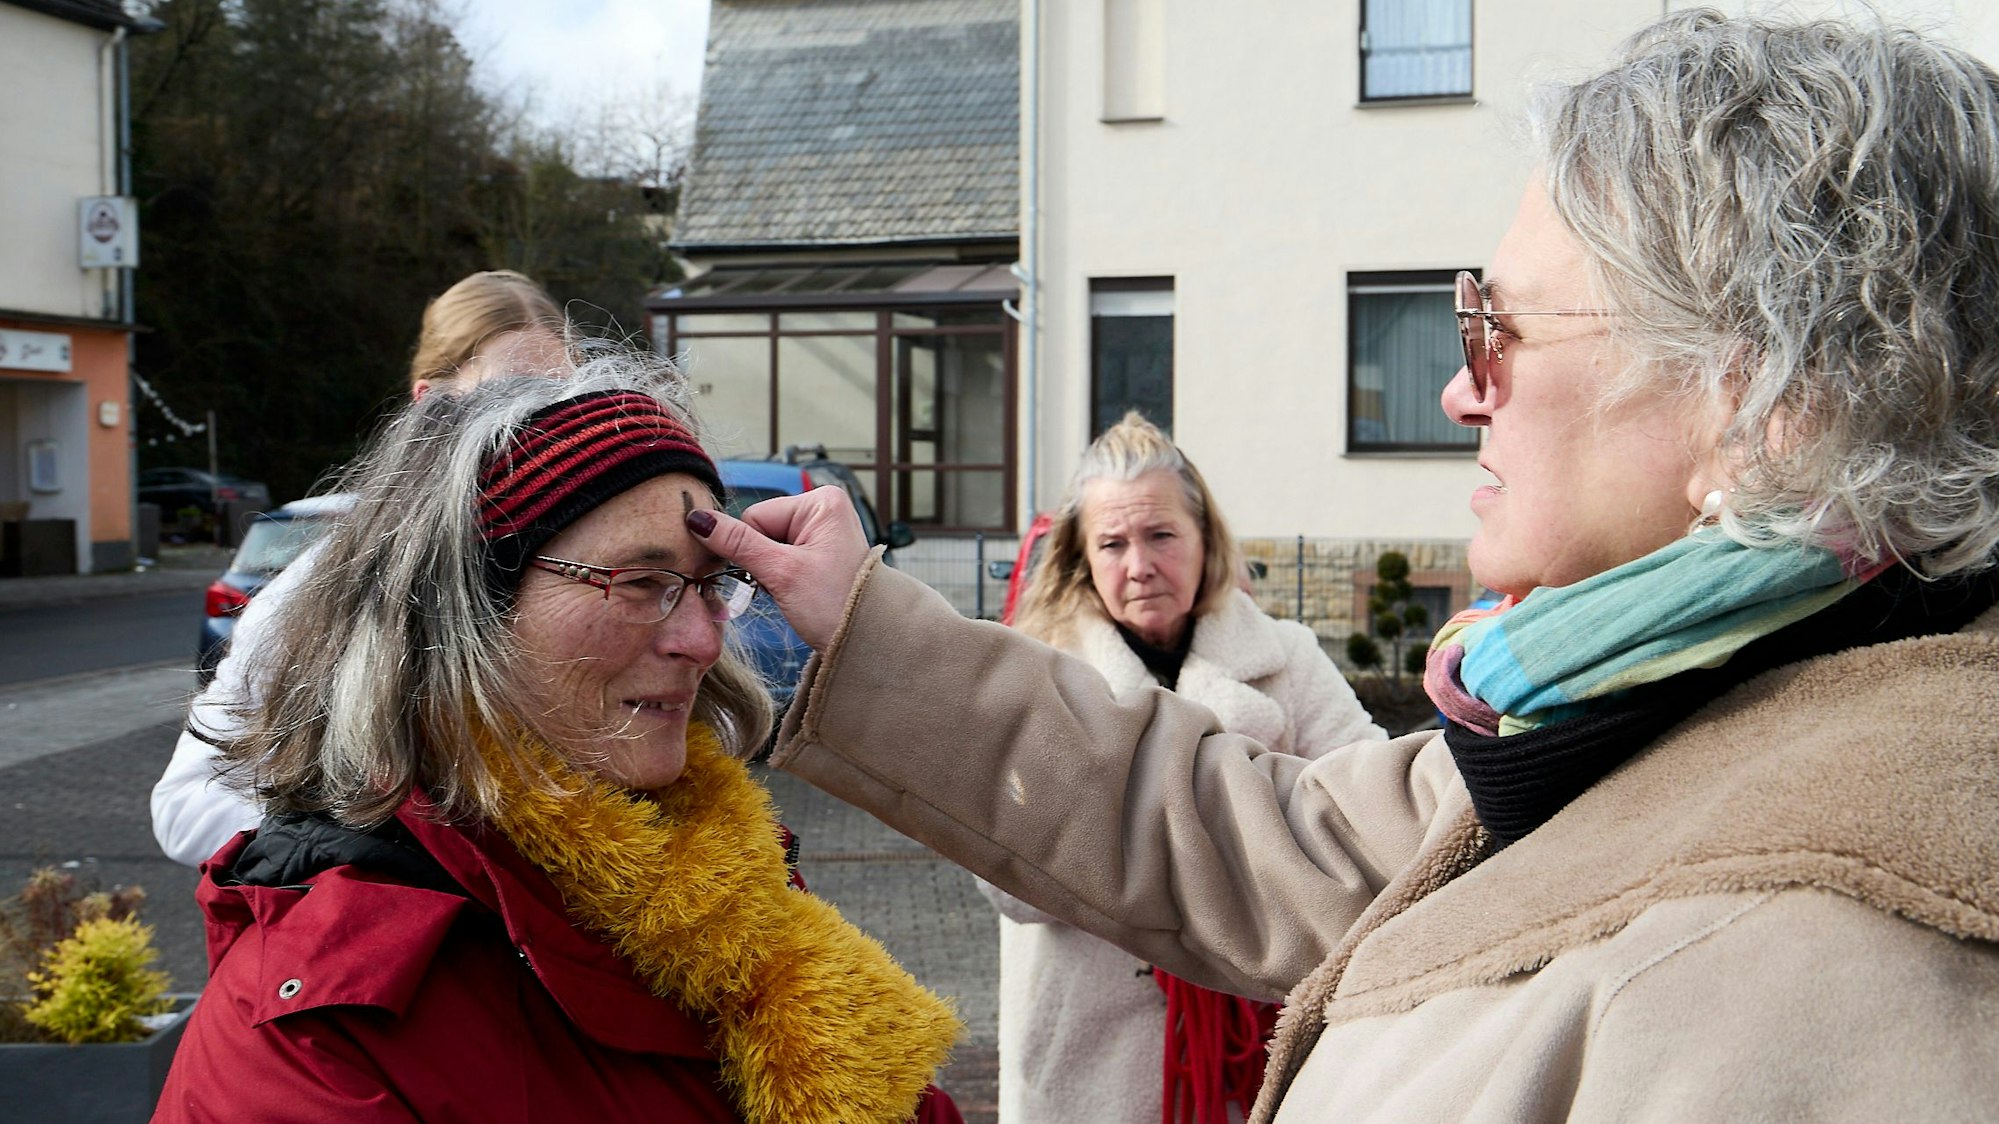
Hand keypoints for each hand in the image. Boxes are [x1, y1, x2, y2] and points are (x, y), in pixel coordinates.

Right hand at [687, 488, 870, 649]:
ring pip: (768, 547)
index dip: (751, 549)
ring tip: (795, 591)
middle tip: (784, 586)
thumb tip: (697, 518)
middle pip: (761, 530)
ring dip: (771, 572)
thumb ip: (738, 544)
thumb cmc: (836, 605)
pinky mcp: (820, 552)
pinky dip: (781, 577)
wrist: (869, 641)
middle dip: (763, 562)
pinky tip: (797, 591)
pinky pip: (782, 558)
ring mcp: (823, 531)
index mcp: (821, 501)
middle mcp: (824, 509)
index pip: (756, 516)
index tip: (765, 575)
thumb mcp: (782, 572)